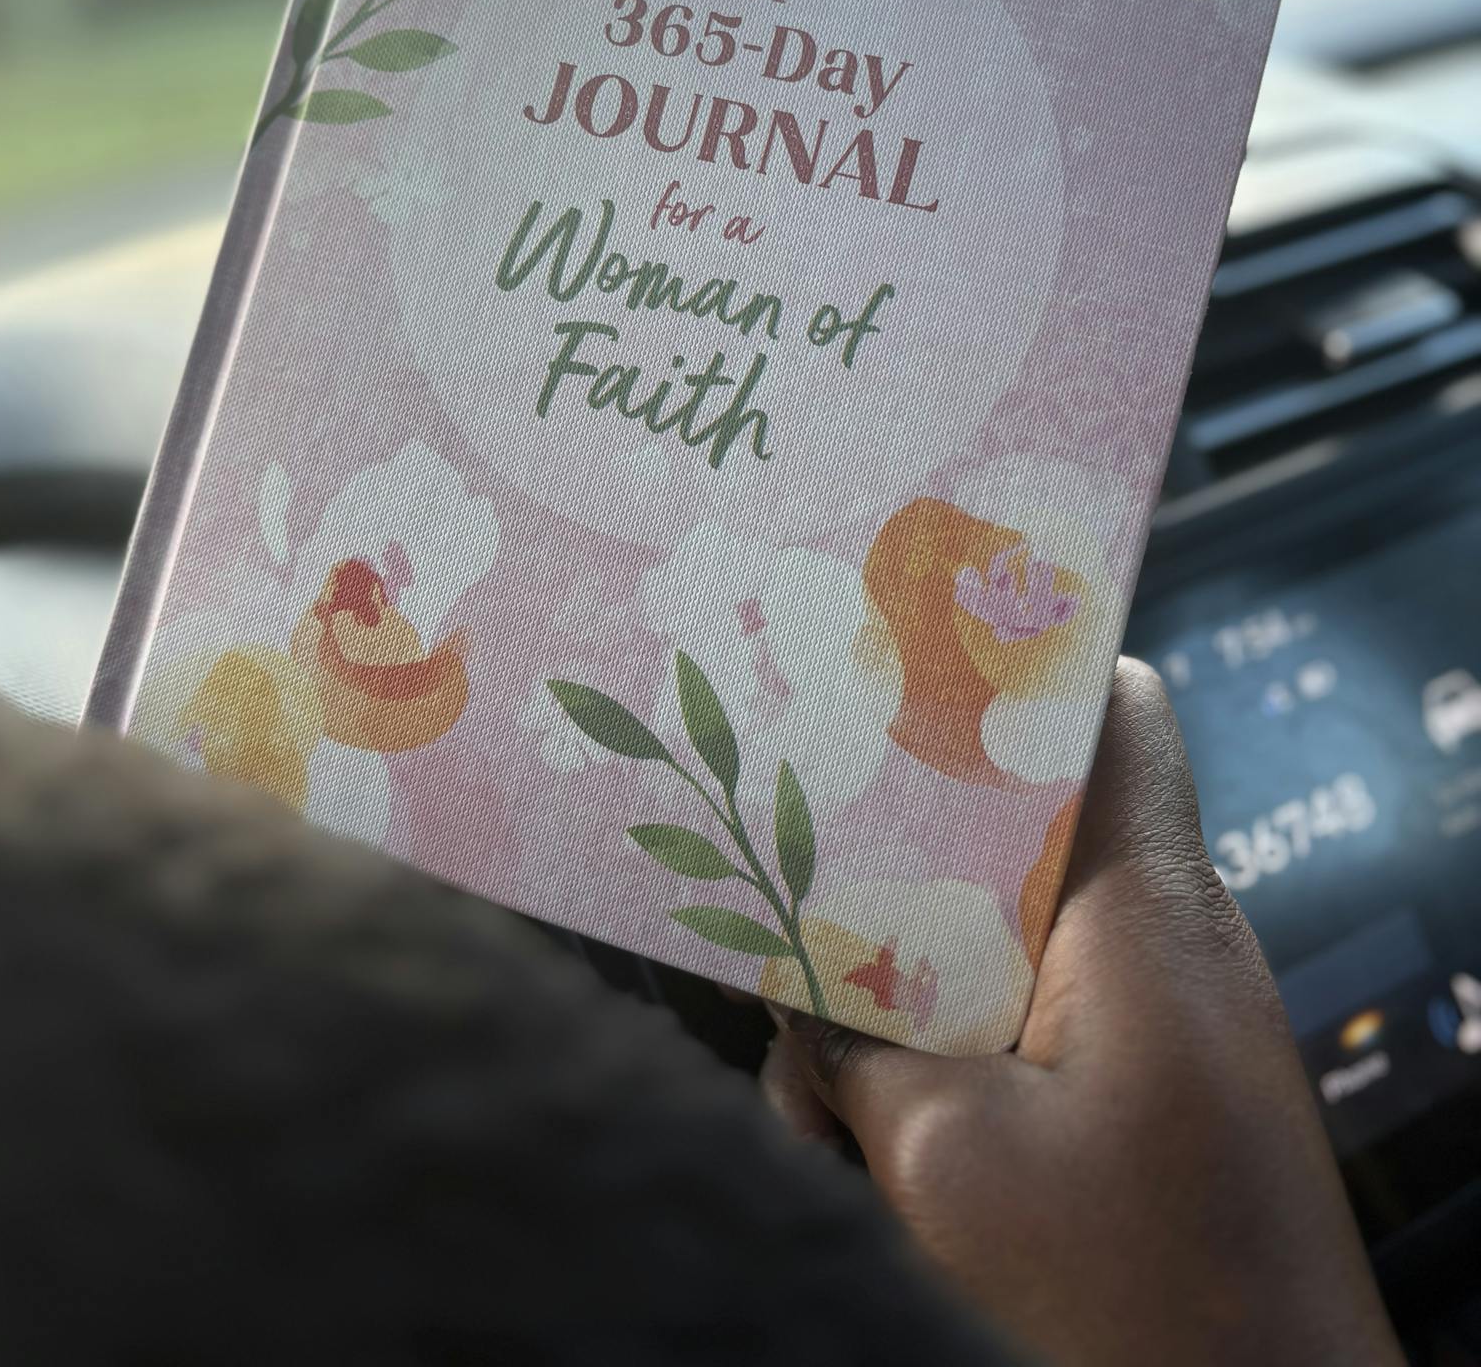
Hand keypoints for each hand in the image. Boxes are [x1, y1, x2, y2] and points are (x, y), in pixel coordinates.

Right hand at [762, 659, 1403, 1366]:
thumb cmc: (1138, 1286)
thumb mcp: (945, 1153)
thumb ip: (851, 1045)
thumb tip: (789, 1003)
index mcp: (1142, 903)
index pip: (1112, 704)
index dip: (1010, 663)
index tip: (895, 674)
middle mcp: (1161, 931)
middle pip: (1020, 821)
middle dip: (897, 851)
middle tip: (790, 869)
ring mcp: (1159, 1008)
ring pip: (1003, 925)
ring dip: (903, 975)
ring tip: (810, 1059)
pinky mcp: (1147, 1079)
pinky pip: (1028, 1009)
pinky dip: (944, 1045)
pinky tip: (857, 1126)